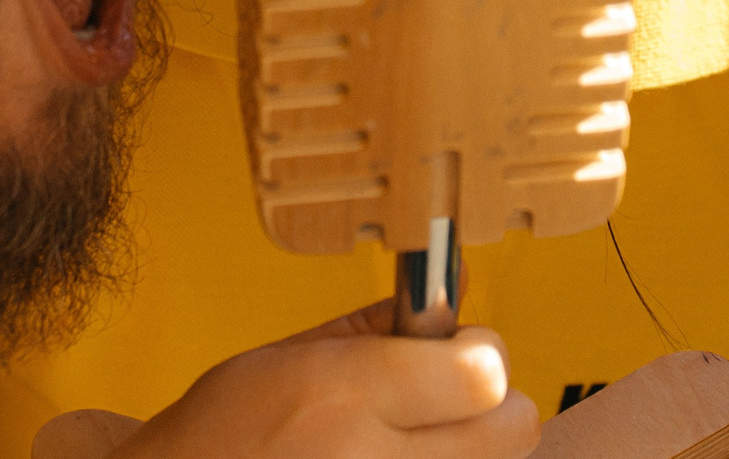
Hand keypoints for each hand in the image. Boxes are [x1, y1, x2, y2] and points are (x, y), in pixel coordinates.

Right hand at [45, 299, 537, 458]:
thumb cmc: (217, 436)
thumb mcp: (281, 358)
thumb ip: (373, 326)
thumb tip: (453, 287)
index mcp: (340, 394)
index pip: (483, 370)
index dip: (481, 353)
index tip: (458, 352)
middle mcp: (368, 458)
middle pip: (511, 429)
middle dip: (496, 407)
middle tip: (452, 402)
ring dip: (473, 452)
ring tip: (418, 441)